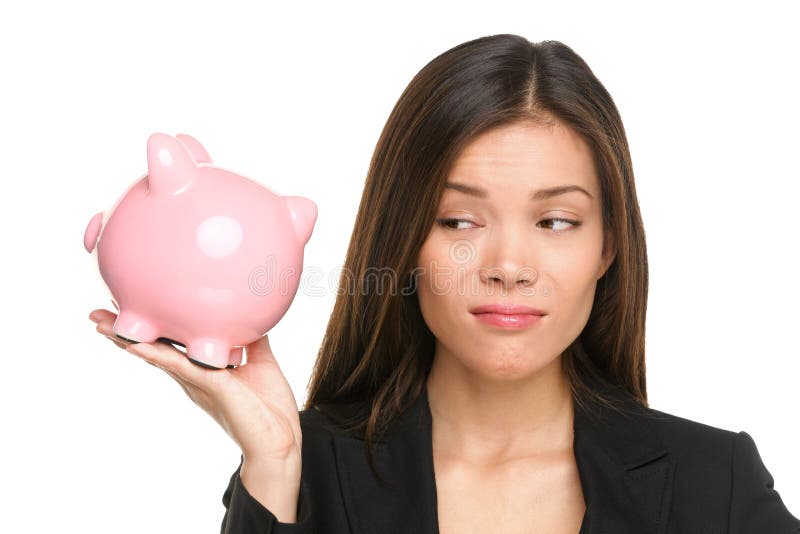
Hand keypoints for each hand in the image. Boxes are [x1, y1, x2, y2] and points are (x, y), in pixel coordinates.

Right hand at [89, 309, 301, 464]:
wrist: (281, 439)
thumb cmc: (269, 408)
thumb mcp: (260, 362)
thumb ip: (251, 339)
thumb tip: (252, 312)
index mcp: (201, 371)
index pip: (169, 346)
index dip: (150, 330)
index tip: (129, 309)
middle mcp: (192, 377)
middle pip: (153, 351)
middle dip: (125, 335)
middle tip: (97, 316)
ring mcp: (198, 382)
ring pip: (157, 357)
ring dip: (128, 341)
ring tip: (101, 325)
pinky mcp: (210, 385)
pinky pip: (179, 366)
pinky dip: (156, 354)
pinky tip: (136, 345)